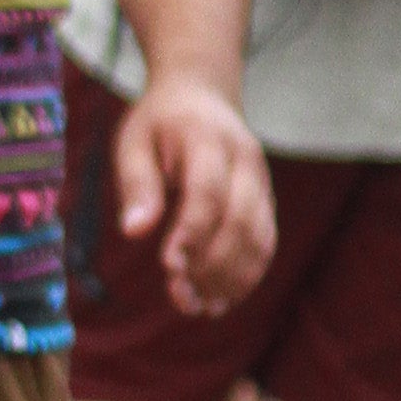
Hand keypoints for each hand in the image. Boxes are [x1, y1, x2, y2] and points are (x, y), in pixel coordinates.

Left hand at [111, 76, 273, 311]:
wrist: (203, 93)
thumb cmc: (159, 122)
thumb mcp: (133, 141)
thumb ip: (137, 184)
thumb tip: (134, 232)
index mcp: (207, 139)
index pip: (207, 192)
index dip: (192, 233)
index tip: (169, 268)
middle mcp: (244, 160)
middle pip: (240, 220)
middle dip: (212, 267)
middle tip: (183, 301)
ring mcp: (261, 180)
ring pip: (259, 236)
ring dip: (233, 278)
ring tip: (204, 308)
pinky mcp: (266, 199)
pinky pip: (267, 240)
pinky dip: (249, 273)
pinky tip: (224, 297)